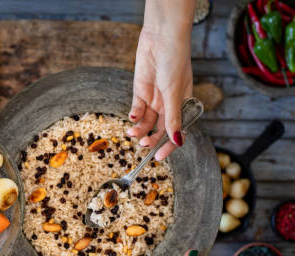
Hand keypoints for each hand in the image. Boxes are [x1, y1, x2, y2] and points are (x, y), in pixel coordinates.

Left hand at [128, 23, 192, 160]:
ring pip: (146, 121)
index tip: (159, 157)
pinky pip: (136, 109)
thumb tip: (178, 141)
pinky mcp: (141, 90)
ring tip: (132, 133)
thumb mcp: (175, 93)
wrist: (161, 38)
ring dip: (139, 129)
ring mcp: (154, 97)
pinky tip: (131, 118)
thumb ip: (173, 118)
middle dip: (151, 139)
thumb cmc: (175, 61)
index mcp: (184, 104)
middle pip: (159, 129)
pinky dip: (133, 115)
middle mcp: (169, 103)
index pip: (177, 131)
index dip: (169, 145)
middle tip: (142, 145)